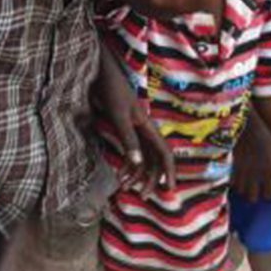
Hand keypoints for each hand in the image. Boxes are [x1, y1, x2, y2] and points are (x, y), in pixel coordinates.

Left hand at [95, 46, 175, 196]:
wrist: (101, 73)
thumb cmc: (111, 90)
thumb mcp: (118, 115)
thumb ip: (128, 138)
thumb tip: (137, 163)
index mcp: (147, 127)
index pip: (164, 153)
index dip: (169, 171)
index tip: (169, 189)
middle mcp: (143, 131)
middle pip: (155, 160)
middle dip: (152, 179)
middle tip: (144, 196)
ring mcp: (133, 130)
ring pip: (142, 158)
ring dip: (137, 174)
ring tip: (126, 189)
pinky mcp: (122, 129)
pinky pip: (130, 151)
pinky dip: (127, 165)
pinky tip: (120, 175)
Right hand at [232, 109, 270, 202]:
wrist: (242, 119)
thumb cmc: (261, 132)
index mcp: (269, 173)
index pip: (268, 195)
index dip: (266, 191)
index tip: (264, 186)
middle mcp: (254, 176)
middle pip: (252, 197)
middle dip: (252, 191)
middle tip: (251, 183)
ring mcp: (238, 172)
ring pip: (239, 190)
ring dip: (240, 185)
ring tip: (241, 176)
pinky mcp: (226, 166)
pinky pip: (228, 181)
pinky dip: (229, 178)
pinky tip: (231, 170)